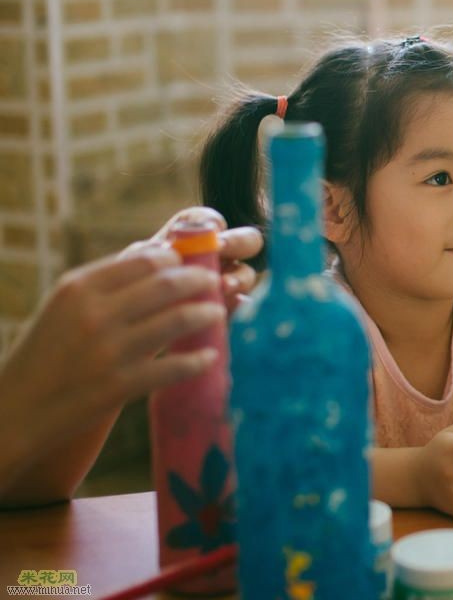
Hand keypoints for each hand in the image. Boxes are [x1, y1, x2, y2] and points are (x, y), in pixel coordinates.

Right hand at [0, 247, 225, 457]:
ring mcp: (109, 350)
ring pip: (177, 320)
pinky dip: (197, 360)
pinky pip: (173, 367)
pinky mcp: (119, 386)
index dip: (176, 259)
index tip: (191, 263)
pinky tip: (209, 357)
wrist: (14, 410)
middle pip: (167, 285)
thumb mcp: (63, 307)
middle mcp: (95, 314)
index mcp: (79, 288)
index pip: (145, 260)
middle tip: (215, 282)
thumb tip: (157, 258)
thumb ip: (105, 284)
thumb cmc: (44, 353)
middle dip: (200, 280)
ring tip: (218, 313)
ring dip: (207, 314)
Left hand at [129, 206, 262, 311]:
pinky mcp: (228, 313)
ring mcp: (225, 287)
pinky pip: (243, 305)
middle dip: (240, 242)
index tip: (212, 230)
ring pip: (246, 273)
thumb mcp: (130, 274)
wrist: (129, 334)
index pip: (207, 221)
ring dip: (240, 276)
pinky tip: (231, 306)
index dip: (213, 221)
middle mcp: (214, 260)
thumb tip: (165, 247)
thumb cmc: (127, 298)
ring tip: (224, 287)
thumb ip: (146, 257)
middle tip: (224, 250)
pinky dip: (240, 304)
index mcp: (188, 243)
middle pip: (244, 240)